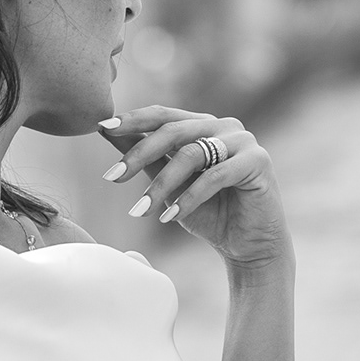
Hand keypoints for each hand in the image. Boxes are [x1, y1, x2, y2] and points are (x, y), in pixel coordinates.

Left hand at [98, 105, 291, 277]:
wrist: (249, 246)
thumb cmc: (210, 213)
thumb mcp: (169, 185)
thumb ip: (145, 157)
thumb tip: (106, 131)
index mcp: (203, 125)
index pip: (163, 114)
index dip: (132, 119)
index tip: (101, 129)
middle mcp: (224, 126)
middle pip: (174, 130)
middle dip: (138, 154)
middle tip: (112, 177)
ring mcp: (244, 141)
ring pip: (191, 154)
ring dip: (161, 185)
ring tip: (140, 210)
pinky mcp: (258, 161)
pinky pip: (215, 176)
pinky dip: (189, 198)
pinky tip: (169, 217)